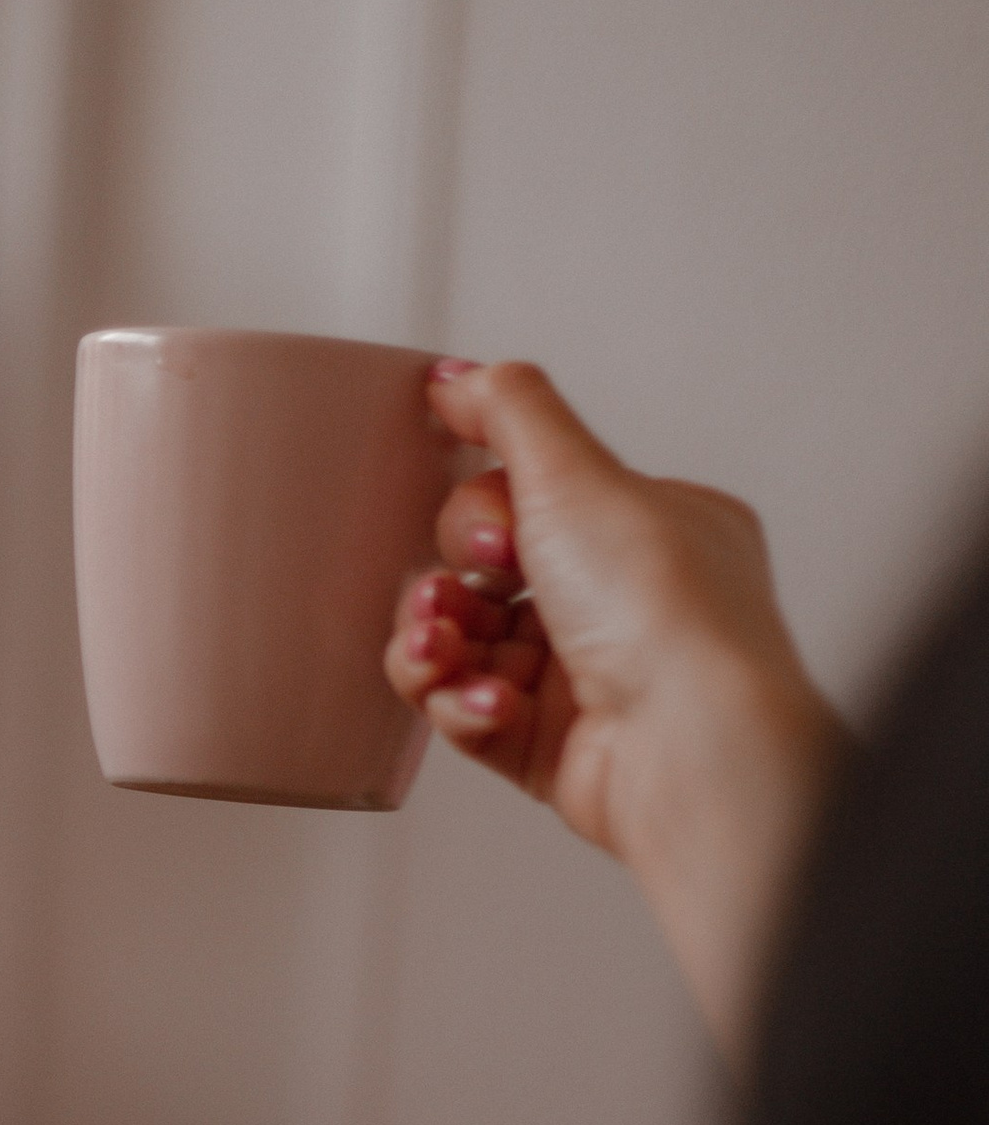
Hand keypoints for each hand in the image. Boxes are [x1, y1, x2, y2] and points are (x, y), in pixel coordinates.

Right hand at [385, 359, 842, 1051]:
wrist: (690, 748)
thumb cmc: (664, 615)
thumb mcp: (579, 474)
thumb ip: (510, 411)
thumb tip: (458, 375)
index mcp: (654, 528)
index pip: (535, 494)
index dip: (486, 505)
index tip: (492, 523)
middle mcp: (626, 602)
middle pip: (482, 573)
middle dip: (447, 581)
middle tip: (464, 588)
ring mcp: (588, 679)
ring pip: (464, 645)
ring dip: (434, 643)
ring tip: (442, 649)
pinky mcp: (552, 747)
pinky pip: (467, 714)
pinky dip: (458, 704)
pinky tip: (481, 701)